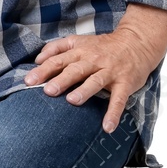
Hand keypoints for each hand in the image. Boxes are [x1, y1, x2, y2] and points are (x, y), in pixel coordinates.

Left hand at [23, 4, 166, 132]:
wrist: (137, 42)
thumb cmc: (103, 46)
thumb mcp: (79, 41)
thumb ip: (57, 47)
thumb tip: (38, 58)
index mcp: (80, 51)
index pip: (58, 60)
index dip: (44, 70)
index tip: (29, 81)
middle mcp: (94, 60)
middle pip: (75, 70)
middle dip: (61, 80)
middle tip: (48, 90)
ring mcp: (110, 71)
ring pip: (95, 81)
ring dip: (84, 91)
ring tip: (72, 101)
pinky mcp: (125, 83)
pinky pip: (119, 99)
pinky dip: (114, 113)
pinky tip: (107, 127)